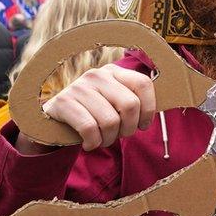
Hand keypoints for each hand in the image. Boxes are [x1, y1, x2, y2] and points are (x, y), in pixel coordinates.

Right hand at [37, 63, 155, 151]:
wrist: (51, 123)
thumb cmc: (92, 115)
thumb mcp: (112, 104)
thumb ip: (134, 103)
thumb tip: (164, 106)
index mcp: (114, 72)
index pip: (143, 84)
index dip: (149, 109)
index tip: (143, 125)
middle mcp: (97, 75)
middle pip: (130, 105)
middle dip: (128, 129)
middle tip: (118, 136)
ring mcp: (79, 87)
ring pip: (110, 121)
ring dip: (108, 140)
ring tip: (101, 140)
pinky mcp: (63, 103)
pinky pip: (89, 128)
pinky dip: (93, 142)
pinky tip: (88, 144)